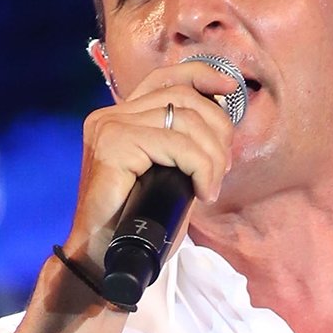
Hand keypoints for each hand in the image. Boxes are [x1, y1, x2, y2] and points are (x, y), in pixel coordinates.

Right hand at [62, 60, 236, 272]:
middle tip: (223, 168)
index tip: (229, 89)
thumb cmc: (136, 221)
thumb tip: (222, 126)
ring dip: (212, 155)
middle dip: (217, 129)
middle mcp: (111, 115)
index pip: (165, 78)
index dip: (201, 75)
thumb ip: (184, 146)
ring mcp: (109, 127)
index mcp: (121, 116)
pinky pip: (175, 145)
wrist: (102, 257)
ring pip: (184, 120)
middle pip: (182, 97)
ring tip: (212, 185)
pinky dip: (200, 167)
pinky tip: (202, 190)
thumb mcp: (168, 174)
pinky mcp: (113, 145)